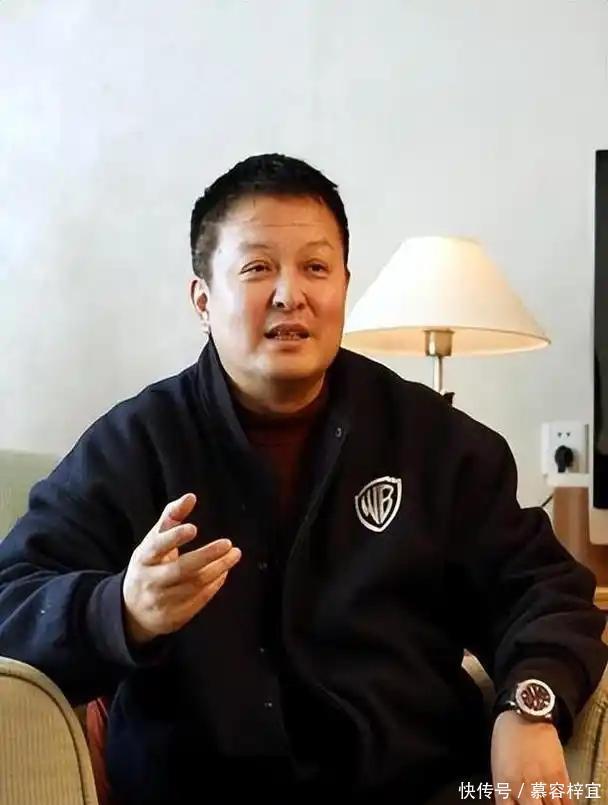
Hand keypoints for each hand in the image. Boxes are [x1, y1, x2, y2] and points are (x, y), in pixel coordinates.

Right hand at [122, 492, 240, 644]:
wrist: (132, 610)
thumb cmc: (149, 565)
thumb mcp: (153, 541)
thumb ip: (171, 518)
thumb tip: (191, 496)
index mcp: (144, 559)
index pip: (157, 547)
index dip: (174, 538)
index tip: (193, 528)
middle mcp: (151, 581)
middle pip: (181, 569)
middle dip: (206, 556)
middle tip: (228, 543)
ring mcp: (162, 601)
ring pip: (194, 585)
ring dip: (218, 569)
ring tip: (235, 554)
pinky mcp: (174, 617)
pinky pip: (199, 600)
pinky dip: (215, 584)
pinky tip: (224, 572)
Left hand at [491, 710, 572, 802]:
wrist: (526, 713)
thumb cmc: (507, 736)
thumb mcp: (497, 763)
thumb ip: (503, 788)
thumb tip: (509, 803)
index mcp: (503, 784)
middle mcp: (523, 787)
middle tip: (533, 804)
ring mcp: (543, 783)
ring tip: (544, 801)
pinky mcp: (560, 776)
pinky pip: (566, 802)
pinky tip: (558, 803)